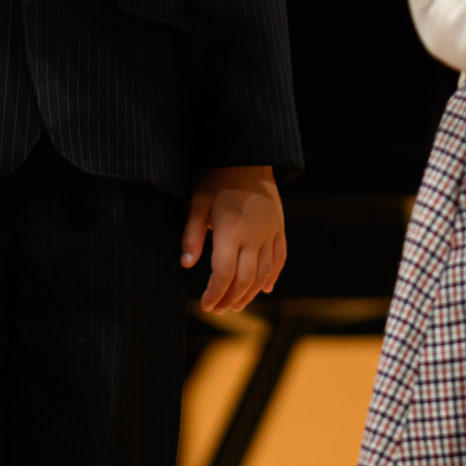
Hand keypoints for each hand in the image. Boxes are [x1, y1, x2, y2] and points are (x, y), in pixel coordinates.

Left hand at [182, 166, 286, 311]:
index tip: (205, 304)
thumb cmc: (217, 178)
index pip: (225, 274)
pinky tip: (266, 288)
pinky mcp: (279, 228)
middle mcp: (255, 236)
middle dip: (230, 299)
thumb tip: (185, 264)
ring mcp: (270, 233)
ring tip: (237, 305)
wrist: (248, 156)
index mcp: (232, 231)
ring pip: (265, 274)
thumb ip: (191, 234)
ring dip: (251, 293)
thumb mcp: (197, 202)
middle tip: (218, 309)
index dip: (215, 293)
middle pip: (245, 279)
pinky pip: (280, 258)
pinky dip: (273, 276)